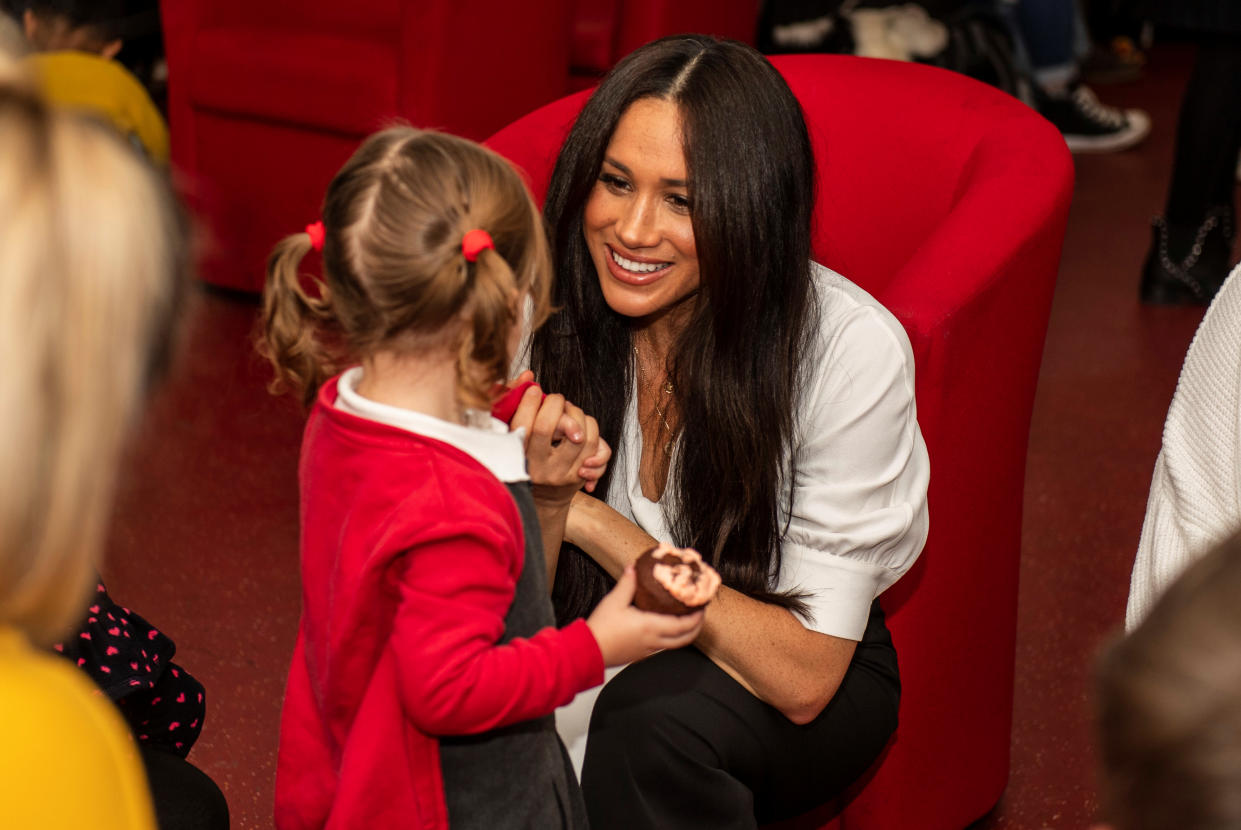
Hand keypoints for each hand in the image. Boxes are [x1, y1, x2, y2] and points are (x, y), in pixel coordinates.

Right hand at [507, 377, 610, 495]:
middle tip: (557, 402)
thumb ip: (513, 399)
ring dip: (580, 417)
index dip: (530, 401)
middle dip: (557, 404)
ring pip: (583, 436)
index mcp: (517, 456)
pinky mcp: (580, 477)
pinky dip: (595, 435)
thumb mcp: (513, 432)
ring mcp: (561, 474)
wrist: (543, 500)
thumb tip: (528, 374)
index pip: (525, 424)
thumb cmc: (525, 457)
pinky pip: (599, 450)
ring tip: (572, 416)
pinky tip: (582, 434)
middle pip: (552, 427)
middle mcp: (539, 467)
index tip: (534, 389)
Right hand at [585, 565, 703, 666]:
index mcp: (651, 627)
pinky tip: (666, 627)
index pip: (684, 624)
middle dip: (697, 625)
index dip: (697, 616)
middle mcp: (654, 641)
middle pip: (686, 638)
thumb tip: (634, 568)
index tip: (702, 605)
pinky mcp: (641, 654)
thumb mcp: (614, 600)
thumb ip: (628, 583)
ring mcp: (648, 650)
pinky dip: (673, 637)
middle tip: (700, 612)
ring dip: (686, 632)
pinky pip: (664, 646)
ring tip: (687, 618)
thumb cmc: (601, 629)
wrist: (587, 651)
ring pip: (676, 644)